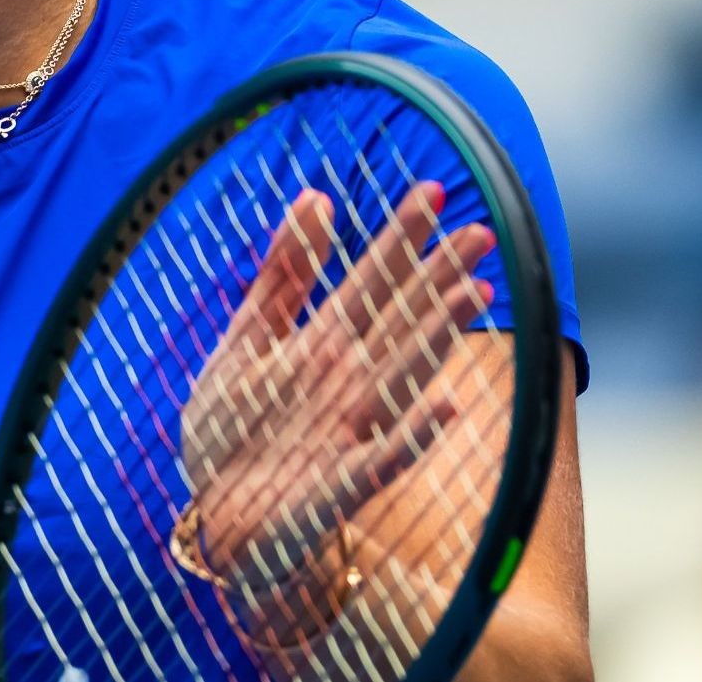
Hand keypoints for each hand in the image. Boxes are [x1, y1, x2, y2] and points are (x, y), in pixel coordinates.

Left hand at [175, 182, 494, 639]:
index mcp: (325, 341)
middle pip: (401, 318)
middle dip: (439, 275)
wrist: (216, 512)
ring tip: (474, 293)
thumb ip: (283, 273)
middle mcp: (349, 379)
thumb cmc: (237, 424)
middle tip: (485, 232)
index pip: (372, 279)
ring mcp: (351, 428)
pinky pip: (383, 457)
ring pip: (403, 372)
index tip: (436, 190)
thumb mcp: (248, 336)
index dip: (401, 237)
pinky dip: (411, 434)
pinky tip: (445, 408)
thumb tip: (315, 196)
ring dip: (438, 335)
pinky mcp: (341, 482)